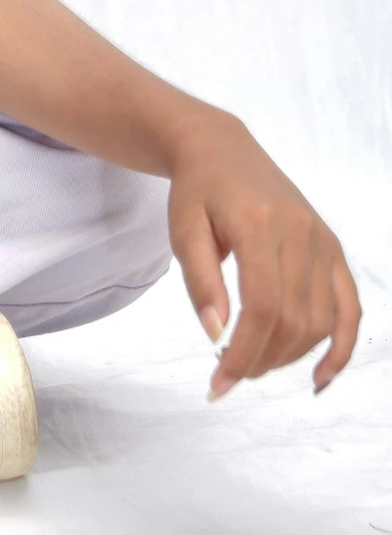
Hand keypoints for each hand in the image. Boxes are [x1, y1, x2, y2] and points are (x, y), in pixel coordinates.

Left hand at [168, 111, 359, 397]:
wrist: (222, 150)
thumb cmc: (197, 191)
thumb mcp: (183, 230)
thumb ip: (200, 282)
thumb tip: (215, 335)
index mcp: (261, 225)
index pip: (262, 307)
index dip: (243, 353)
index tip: (219, 385)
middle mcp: (302, 233)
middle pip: (292, 319)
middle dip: (261, 359)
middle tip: (229, 375)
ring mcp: (323, 241)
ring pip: (319, 320)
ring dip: (289, 356)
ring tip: (254, 365)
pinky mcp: (333, 249)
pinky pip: (350, 306)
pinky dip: (341, 346)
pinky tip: (320, 377)